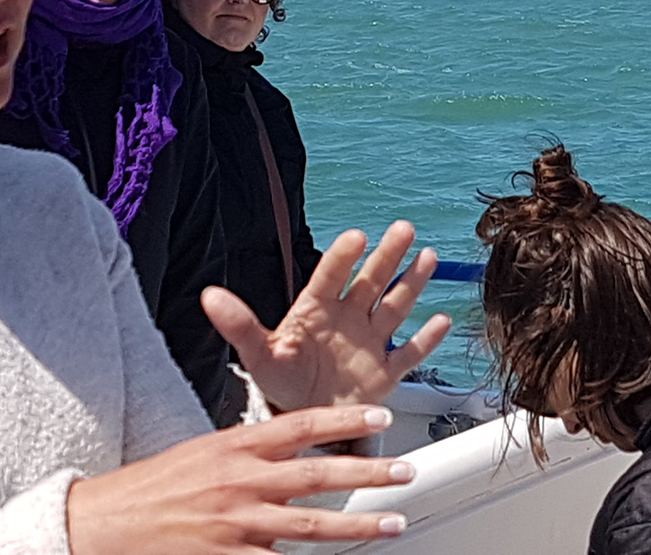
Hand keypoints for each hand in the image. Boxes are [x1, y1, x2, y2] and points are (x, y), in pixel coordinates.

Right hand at [66, 404, 414, 554]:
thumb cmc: (155, 486)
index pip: (301, 424)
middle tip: (407, 471)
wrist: (105, 521)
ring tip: (393, 522)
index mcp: (236, 445)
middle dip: (368, 473)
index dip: (345, 419)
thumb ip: (249, 451)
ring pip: (310, 524)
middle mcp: (242, 481)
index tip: (381, 414)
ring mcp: (237, 523)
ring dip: (357, 525)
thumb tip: (290, 449)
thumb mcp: (204, 450)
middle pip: (318, 474)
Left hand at [203, 221, 451, 412]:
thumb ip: (238, 324)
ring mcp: (369, 342)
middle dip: (388, 256)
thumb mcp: (258, 352)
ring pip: (395, 307)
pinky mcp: (385, 372)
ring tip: (427, 257)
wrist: (305, 421)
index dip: (343, 257)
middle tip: (403, 229)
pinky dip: (426, 340)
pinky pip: (409, 354)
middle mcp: (348, 318)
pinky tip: (441, 320)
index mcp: (316, 309)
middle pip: (370, 281)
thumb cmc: (281, 382)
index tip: (356, 236)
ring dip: (411, 283)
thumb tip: (210, 297)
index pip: (330, 277)